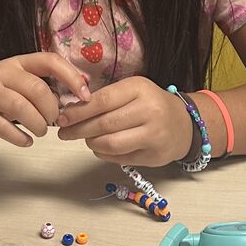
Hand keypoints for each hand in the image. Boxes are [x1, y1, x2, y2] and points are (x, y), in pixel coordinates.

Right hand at [0, 53, 88, 147]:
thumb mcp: (16, 83)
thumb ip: (40, 88)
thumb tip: (72, 101)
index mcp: (17, 63)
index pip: (49, 61)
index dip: (70, 77)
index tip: (84, 96)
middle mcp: (1, 73)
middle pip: (36, 88)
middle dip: (51, 110)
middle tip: (53, 122)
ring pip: (20, 107)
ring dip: (37, 124)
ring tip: (40, 132)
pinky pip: (2, 126)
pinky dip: (19, 137)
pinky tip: (25, 140)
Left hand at [55, 77, 193, 165]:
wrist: (184, 124)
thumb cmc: (150, 104)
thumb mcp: (132, 91)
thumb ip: (105, 98)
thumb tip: (71, 111)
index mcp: (140, 88)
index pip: (102, 101)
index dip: (78, 111)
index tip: (61, 117)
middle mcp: (150, 111)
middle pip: (104, 124)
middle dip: (79, 129)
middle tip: (64, 132)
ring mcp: (154, 135)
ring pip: (110, 144)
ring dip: (91, 143)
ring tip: (85, 138)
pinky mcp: (154, 156)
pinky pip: (119, 157)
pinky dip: (103, 153)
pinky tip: (100, 146)